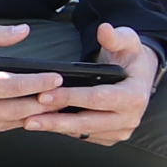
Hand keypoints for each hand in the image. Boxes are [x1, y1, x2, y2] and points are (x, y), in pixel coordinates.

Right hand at [0, 22, 60, 143]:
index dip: (37, 84)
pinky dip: (3, 123)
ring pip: (2, 125)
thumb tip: (25, 31)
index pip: (11, 86)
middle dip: (41, 105)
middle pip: (13, 111)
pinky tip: (17, 114)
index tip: (57, 79)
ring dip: (25, 117)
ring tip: (46, 108)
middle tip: (61, 98)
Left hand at [29, 23, 159, 146]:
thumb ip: (115, 36)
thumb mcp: (127, 41)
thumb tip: (103, 29)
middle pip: (86, 122)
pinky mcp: (108, 136)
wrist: (138, 75)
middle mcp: (129, 118)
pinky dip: (62, 130)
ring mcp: (119, 130)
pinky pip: (82, 135)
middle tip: (28, 118)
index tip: (44, 94)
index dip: (69, 97)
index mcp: (134, 96)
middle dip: (56, 120)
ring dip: (55, 128)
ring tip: (29, 122)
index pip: (96, 98)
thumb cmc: (129, 57)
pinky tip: (43, 123)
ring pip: (82, 132)